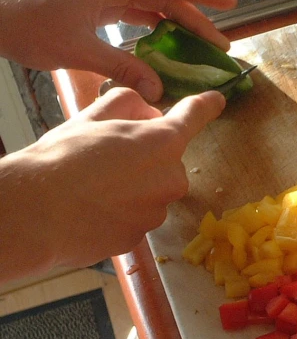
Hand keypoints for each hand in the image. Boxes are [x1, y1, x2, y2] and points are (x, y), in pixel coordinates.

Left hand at [0, 0, 236, 100]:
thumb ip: (123, 68)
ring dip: (176, 24)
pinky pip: (134, 12)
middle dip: (195, 19)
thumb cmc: (29, 27)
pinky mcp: (95, 3)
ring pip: (151, 5)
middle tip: (220, 44)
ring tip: (201, 45)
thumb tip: (158, 90)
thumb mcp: (79, 52)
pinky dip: (154, 27)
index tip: (229, 3)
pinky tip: (166, 43)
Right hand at [0, 87, 224, 279]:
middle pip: (166, 162)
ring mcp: (156, 213)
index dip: (205, 105)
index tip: (216, 100)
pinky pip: (134, 218)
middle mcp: (171, 179)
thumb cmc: (64, 158)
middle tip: (106, 157)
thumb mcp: (94, 116)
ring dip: (131, 188)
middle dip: (145, 157)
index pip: (194, 116)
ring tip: (91, 186)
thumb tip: (147, 114)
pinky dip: (118, 213)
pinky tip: (91, 209)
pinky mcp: (139, 238)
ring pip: (150, 193)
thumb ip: (129, 106)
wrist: (36, 213)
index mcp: (164, 142)